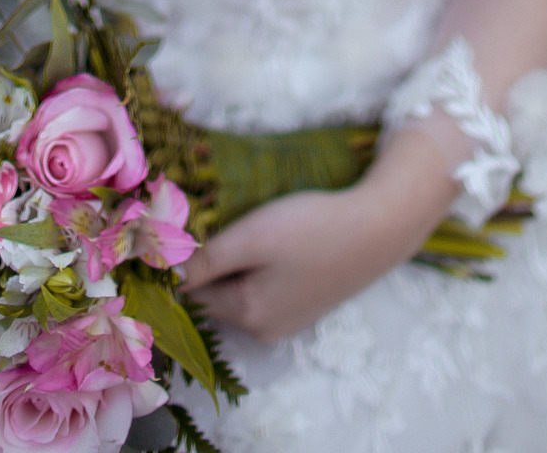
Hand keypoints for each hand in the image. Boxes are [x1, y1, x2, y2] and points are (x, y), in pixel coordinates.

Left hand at [181, 185, 409, 342]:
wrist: (379, 228)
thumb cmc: (312, 229)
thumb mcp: (252, 237)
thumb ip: (207, 259)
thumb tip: (168, 275)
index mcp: (246, 314)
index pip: (192, 292)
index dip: (185, 259)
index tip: (185, 224)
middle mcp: (264, 328)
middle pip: (216, 293)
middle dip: (212, 259)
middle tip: (220, 218)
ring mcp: (288, 319)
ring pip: (241, 287)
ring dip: (237, 259)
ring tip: (249, 223)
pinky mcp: (306, 302)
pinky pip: (265, 285)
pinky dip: (261, 263)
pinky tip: (276, 237)